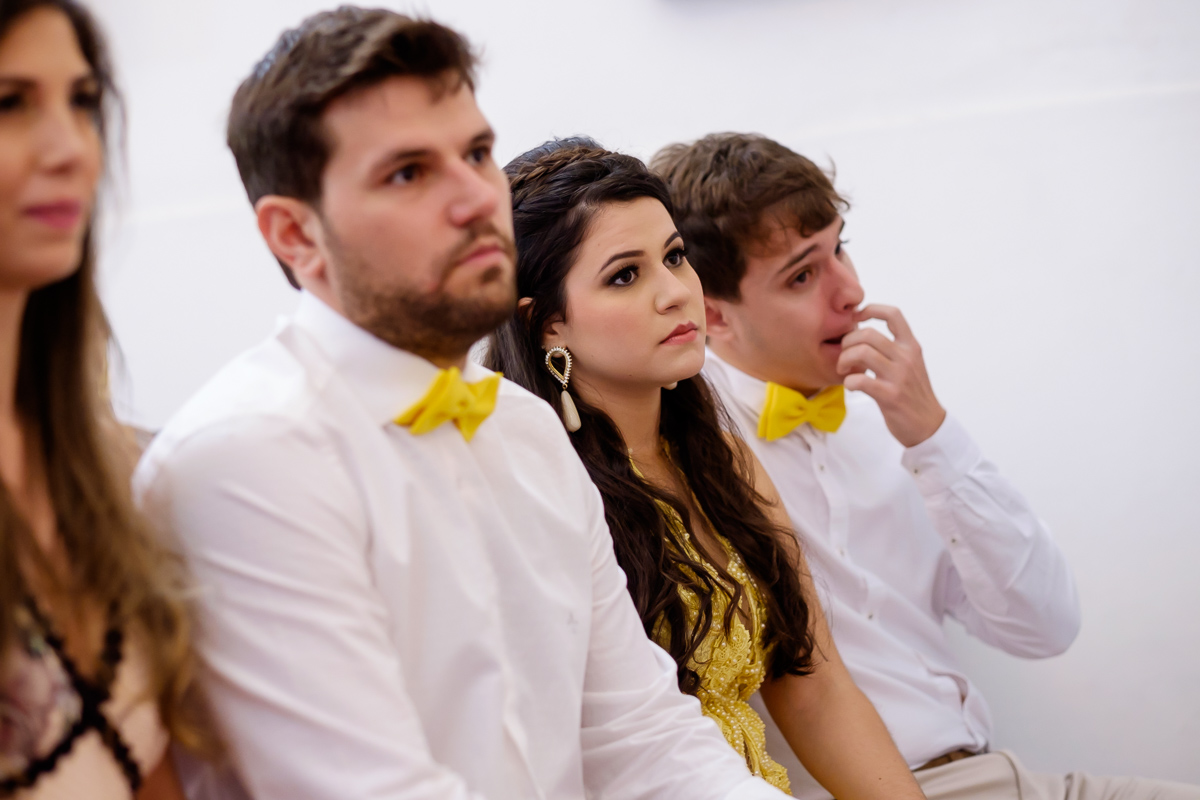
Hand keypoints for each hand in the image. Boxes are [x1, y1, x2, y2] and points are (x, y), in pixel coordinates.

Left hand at [837, 304, 945, 446]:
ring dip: (844, 360)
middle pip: (868, 333)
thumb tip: (861, 335)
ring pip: (862, 352)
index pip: (893, 314)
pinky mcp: (890, 396)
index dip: (870, 310)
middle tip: (843, 356)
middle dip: (847, 342)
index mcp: (911, 347)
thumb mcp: (909, 365)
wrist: (928, 425)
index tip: (856, 319)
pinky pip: (859, 380)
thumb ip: (891, 349)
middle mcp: (906, 357)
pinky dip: (848, 381)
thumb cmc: (912, 394)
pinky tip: (850, 386)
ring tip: (843, 371)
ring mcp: (899, 376)